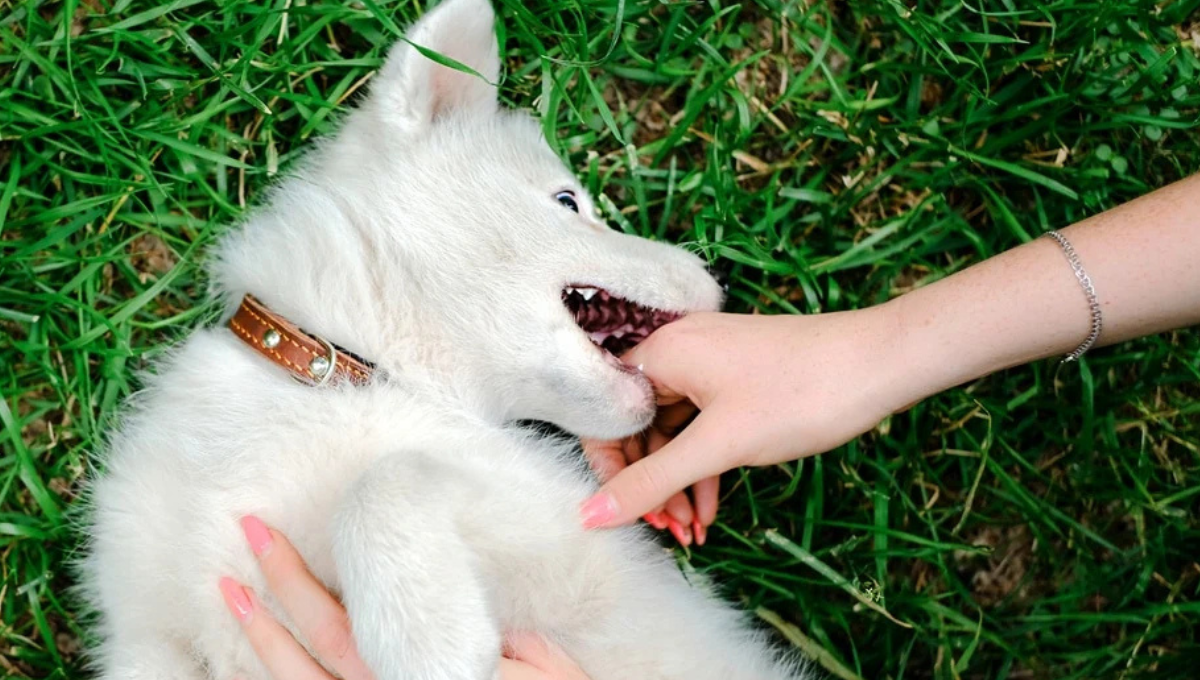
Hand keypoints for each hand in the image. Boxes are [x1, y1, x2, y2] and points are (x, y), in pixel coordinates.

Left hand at [221, 516, 591, 678]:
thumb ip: (488, 625)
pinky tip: (261, 656)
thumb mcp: (539, 656)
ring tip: (230, 595)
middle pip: (309, 645)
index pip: (336, 622)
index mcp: (417, 670)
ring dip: (258, 640)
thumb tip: (450, 579)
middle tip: (246, 532)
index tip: (264, 532)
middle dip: (269, 590)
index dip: (292, 578)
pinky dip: (283, 676)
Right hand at [579, 307, 910, 528]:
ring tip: (692, 530)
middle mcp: (678, 350)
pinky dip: (703, 465)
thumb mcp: (720, 446)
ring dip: (678, 481)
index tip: (627, 511)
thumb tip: (592, 515)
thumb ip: (653, 481)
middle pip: (637, 424)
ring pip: (671, 430)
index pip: (605, 413)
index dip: (609, 468)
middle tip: (668, 530)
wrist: (880, 364)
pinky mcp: (734, 378)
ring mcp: (708, 363)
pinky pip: (700, 425)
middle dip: (649, 482)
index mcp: (662, 352)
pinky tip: (712, 508)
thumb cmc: (800, 394)